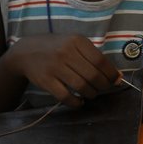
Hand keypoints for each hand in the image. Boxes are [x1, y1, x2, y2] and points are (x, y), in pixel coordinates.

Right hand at [6, 34, 121, 105]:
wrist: (25, 52)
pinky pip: (66, 97)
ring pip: (82, 87)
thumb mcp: (74, 44)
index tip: (115, 80)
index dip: (111, 74)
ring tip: (91, 93)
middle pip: (93, 75)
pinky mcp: (46, 81)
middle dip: (103, 86)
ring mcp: (55, 67)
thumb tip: (117, 77)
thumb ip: (94, 56)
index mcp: (77, 41)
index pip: (100, 60)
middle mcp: (66, 52)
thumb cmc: (56, 48)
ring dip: (91, 94)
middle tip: (103, 88)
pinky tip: (79, 101)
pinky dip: (76, 102)